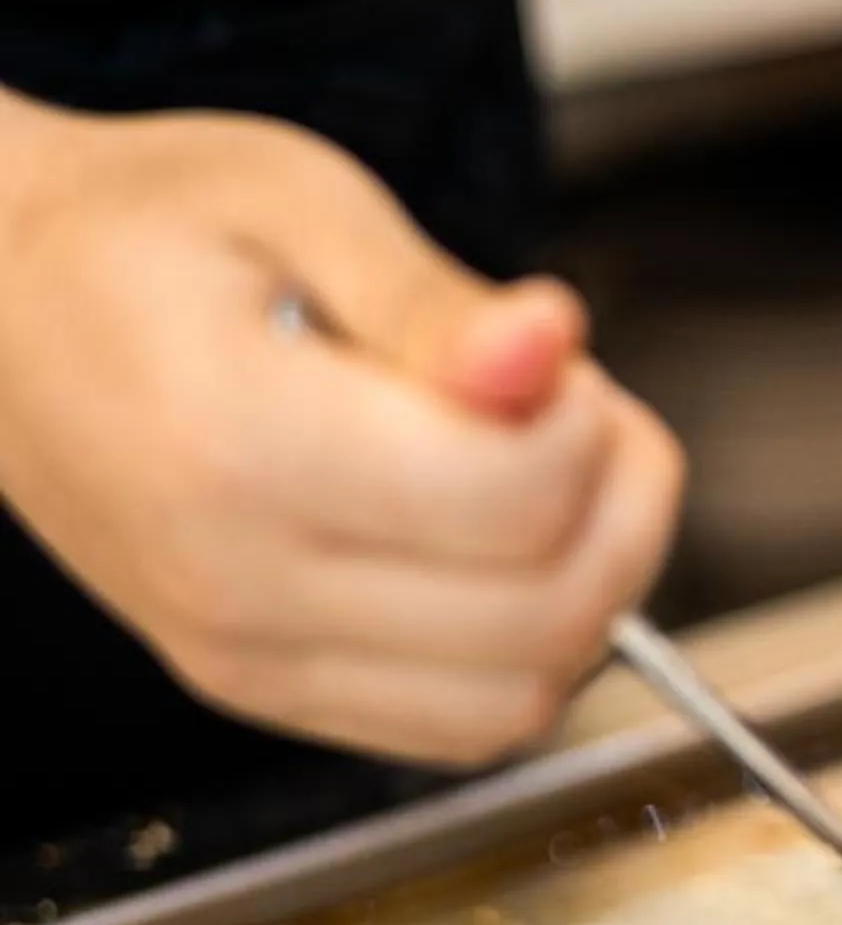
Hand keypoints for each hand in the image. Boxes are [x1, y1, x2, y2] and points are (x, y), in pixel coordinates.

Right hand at [0, 94, 682, 764]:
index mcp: (241, 448)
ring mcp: (244, 659)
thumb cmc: (142, 237)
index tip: (552, 352)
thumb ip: (437, 300)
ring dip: (584, 591)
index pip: (515, 500)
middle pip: (542, 617)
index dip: (589, 421)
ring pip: (515, 700)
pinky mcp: (261, 692)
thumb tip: (553, 345)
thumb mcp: (299, 198)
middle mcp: (238, 585)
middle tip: (576, 407)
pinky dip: (519, 651)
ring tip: (537, 473)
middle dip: (617, 504)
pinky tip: (493, 544)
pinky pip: (453, 726)